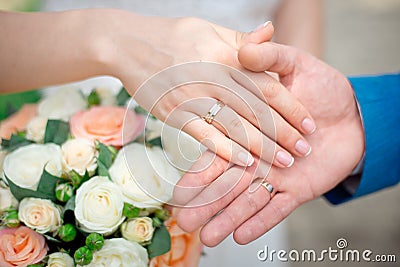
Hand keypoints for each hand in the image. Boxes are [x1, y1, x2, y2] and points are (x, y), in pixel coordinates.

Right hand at [0, 9, 313, 167]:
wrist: (128, 44)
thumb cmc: (174, 35)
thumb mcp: (210, 29)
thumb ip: (242, 38)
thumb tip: (271, 32)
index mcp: (227, 54)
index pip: (268, 85)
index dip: (292, 107)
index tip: (310, 125)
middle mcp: (213, 76)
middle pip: (257, 110)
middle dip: (284, 133)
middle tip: (304, 151)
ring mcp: (193, 96)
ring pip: (235, 126)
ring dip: (261, 147)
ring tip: (283, 163)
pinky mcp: (174, 114)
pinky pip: (204, 135)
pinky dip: (226, 150)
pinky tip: (244, 163)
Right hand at [173, 42, 364, 245]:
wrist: (354, 113)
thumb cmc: (323, 87)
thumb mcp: (296, 65)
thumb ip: (272, 60)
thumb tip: (247, 49)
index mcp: (249, 129)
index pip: (218, 150)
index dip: (199, 170)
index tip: (179, 188)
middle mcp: (258, 155)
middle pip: (226, 182)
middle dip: (205, 202)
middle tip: (183, 222)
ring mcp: (277, 174)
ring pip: (248, 199)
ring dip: (228, 218)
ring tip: (208, 238)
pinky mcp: (298, 189)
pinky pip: (278, 208)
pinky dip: (261, 222)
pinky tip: (241, 237)